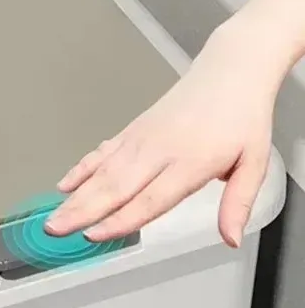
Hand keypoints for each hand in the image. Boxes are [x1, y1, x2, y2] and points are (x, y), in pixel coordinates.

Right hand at [44, 22, 276, 247]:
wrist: (231, 70)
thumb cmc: (242, 116)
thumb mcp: (255, 162)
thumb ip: (237, 202)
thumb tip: (230, 238)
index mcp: (191, 161)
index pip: (149, 199)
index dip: (119, 219)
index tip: (94, 235)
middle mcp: (160, 150)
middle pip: (115, 187)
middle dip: (82, 211)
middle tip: (55, 229)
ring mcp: (142, 139)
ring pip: (102, 172)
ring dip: (75, 196)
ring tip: (52, 216)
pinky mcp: (133, 131)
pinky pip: (102, 153)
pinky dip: (80, 169)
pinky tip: (64, 185)